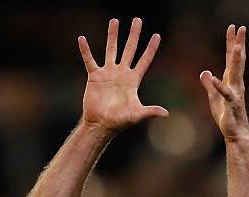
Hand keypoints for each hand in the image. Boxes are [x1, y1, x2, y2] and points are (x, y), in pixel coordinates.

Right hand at [78, 17, 168, 133]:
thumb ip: (150, 111)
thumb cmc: (119, 121)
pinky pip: (89, 60)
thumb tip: (166, 113)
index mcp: (133, 81)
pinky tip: (82, 39)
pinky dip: (85, 50)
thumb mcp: (136, 115)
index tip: (157, 35)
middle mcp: (121, 74)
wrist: (100, 125)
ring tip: (115, 21)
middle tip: (138, 20)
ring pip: (111, 50)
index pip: (144, 60)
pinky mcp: (94, 76)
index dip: (151, 49)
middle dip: (134, 35)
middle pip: (129, 49)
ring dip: (113, 36)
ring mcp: (108, 73)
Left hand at [200, 25, 248, 142]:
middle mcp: (236, 84)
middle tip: (241, 28)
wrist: (235, 133)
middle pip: (237, 61)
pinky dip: (218, 86)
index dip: (232, 44)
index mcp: (231, 81)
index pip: (232, 59)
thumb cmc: (226, 116)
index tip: (234, 28)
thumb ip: (209, 85)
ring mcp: (235, 94)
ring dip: (236, 60)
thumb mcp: (214, 98)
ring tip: (237, 47)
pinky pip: (224, 94)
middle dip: (238, 44)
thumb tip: (204, 72)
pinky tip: (214, 77)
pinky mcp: (230, 105)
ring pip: (236, 74)